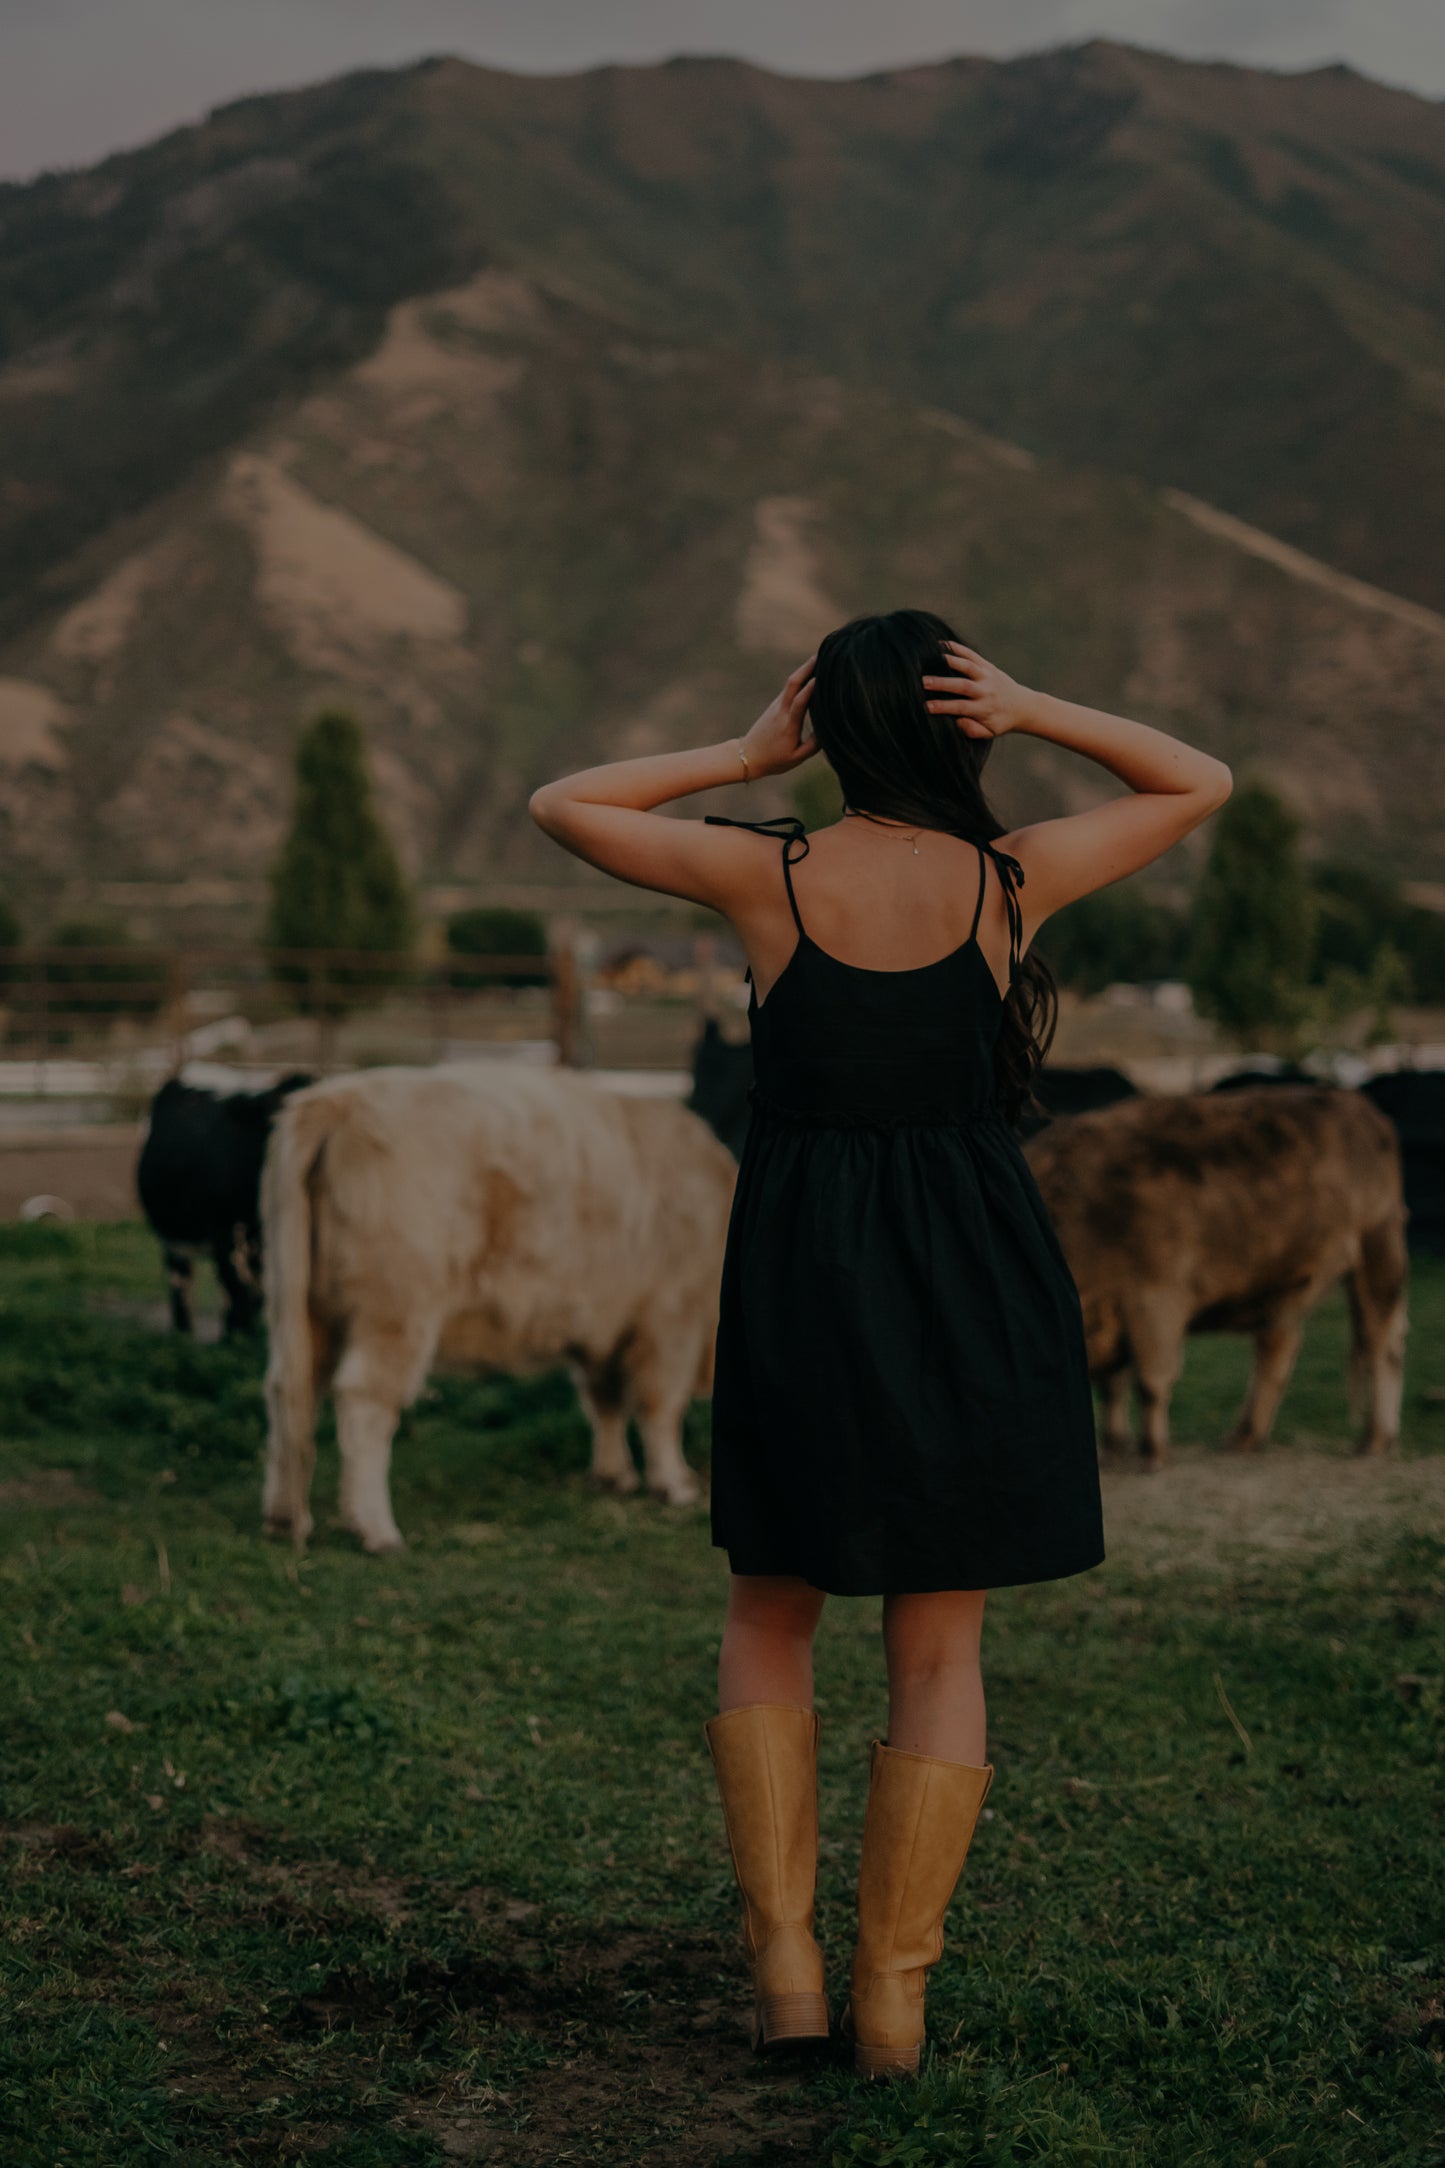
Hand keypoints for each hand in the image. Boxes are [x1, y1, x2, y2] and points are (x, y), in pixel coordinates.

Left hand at [739, 655, 818, 775]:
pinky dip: (801, 677)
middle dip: (807, 667)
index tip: (822, 675)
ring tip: (820, 658)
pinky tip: (811, 672)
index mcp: (788, 725)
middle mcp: (781, 711)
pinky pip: (790, 688)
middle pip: (793, 684)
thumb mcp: (797, 758)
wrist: (748, 756)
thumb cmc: (775, 760)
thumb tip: (827, 728)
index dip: (810, 688)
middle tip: (822, 654)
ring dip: (804, 669)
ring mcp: (777, 705)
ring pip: (791, 683)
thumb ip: (814, 744)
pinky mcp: (776, 704)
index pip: (800, 702)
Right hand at [922, 642, 1030, 739]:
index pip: (960, 707)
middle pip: (962, 686)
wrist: (1022, 706)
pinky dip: (957, 648)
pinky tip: (940, 644)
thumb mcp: (989, 732)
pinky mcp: (988, 666)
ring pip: (967, 666)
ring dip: (948, 661)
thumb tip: (957, 721)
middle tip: (923, 682)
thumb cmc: (1000, 721)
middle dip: (942, 683)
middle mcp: (986, 691)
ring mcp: (987, 676)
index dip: (943, 706)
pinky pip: (972, 655)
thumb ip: (972, 730)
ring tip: (929, 658)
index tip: (926, 706)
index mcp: (984, 709)